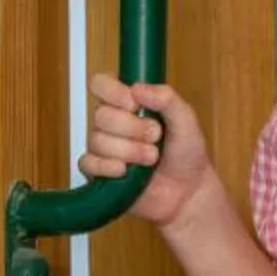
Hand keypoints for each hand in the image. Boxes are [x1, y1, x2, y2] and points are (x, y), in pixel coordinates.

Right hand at [77, 73, 218, 229]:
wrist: (188, 191)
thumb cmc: (186, 153)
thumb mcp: (186, 120)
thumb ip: (167, 99)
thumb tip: (137, 88)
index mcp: (128, 103)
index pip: (101, 84)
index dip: (112, 92)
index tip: (134, 103)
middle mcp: (112, 122)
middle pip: (101, 115)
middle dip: (132, 128)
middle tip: (156, 137)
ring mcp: (104, 147)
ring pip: (98, 140)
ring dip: (129, 150)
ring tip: (151, 159)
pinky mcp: (100, 172)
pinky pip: (88, 163)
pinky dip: (106, 166)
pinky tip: (124, 171)